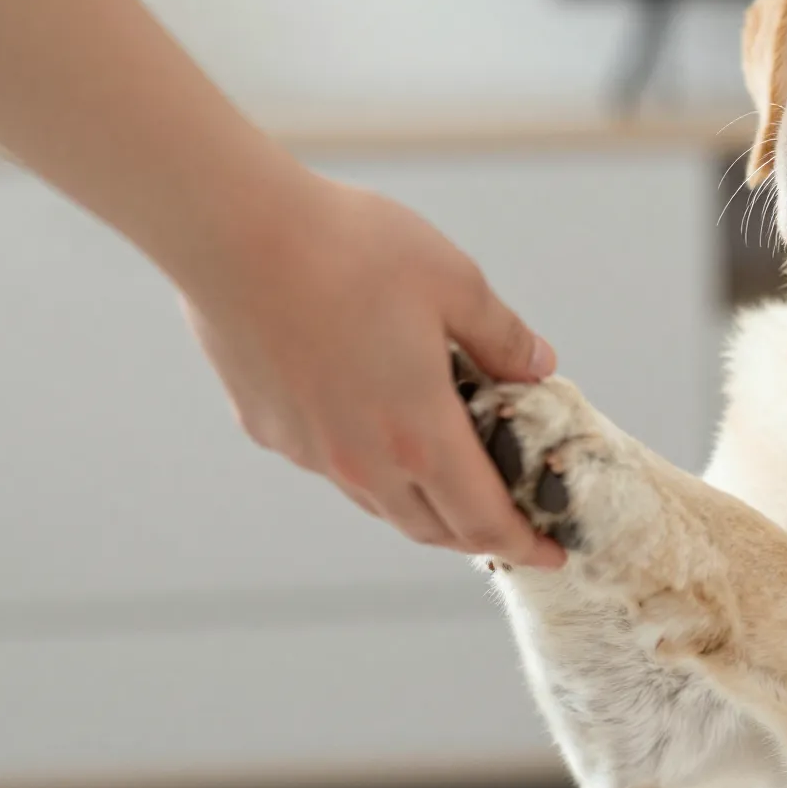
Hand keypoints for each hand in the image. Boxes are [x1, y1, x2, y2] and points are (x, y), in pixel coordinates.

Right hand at [180, 168, 565, 566]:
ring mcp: (309, 450)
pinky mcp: (268, 427)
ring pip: (377, 501)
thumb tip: (538, 367)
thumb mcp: (455, 283)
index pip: (482, 520)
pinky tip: (375, 423)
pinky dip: (367, 463)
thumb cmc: (351, 249)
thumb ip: (502, 337)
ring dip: (419, 503)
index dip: (522, 542)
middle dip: (475, 534)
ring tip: (447, 478)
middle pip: (429, 526)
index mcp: (419, 434)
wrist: (236, 232)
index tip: (550, 554)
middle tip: (507, 521)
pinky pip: (331, 464)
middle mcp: (362, 460)